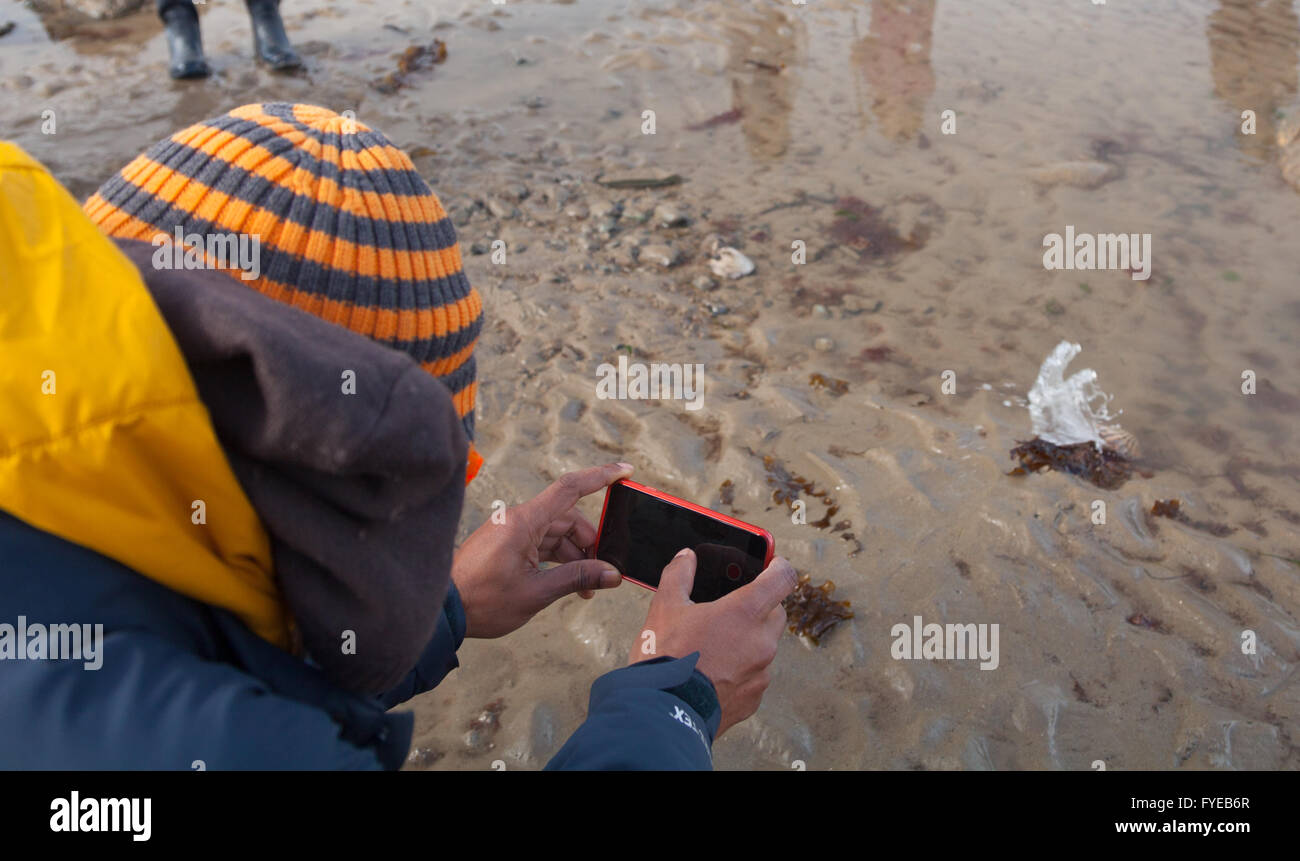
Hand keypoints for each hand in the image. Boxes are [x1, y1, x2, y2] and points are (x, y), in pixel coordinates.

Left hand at [453, 462, 633, 638]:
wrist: (443, 611)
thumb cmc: (482, 601)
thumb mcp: (535, 593)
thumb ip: (576, 578)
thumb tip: (611, 574)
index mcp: (523, 522)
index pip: (570, 488)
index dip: (600, 476)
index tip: (625, 470)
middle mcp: (517, 519)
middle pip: (567, 517)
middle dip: (589, 542)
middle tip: (604, 571)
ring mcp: (510, 530)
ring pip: (555, 532)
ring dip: (574, 555)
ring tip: (586, 587)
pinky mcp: (505, 543)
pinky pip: (540, 542)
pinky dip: (557, 558)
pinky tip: (567, 582)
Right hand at [629, 549, 797, 736]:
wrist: (663, 713)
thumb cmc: (666, 659)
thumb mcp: (665, 607)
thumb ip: (678, 575)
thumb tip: (685, 558)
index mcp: (745, 611)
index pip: (783, 578)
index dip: (779, 567)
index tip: (772, 565)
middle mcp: (761, 641)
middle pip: (776, 612)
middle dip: (760, 607)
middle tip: (731, 608)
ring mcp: (761, 672)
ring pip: (766, 646)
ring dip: (750, 639)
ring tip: (716, 644)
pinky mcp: (754, 698)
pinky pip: (756, 675)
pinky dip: (742, 669)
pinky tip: (715, 671)